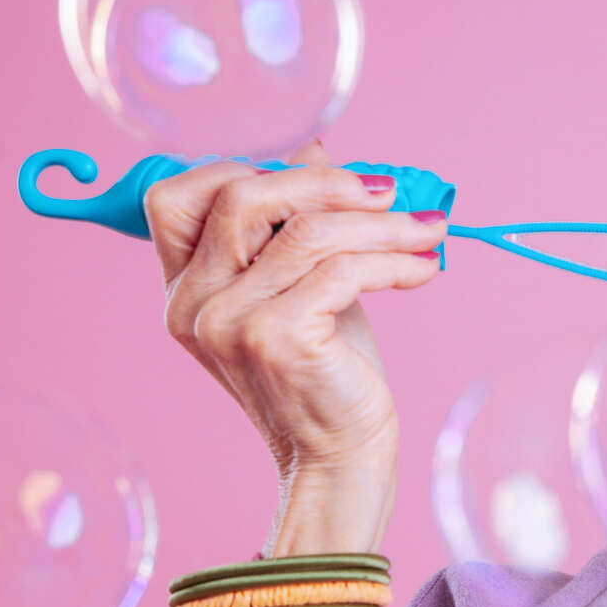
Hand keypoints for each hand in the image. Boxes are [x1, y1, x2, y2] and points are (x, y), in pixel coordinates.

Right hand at [145, 141, 449, 554]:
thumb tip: (314, 145)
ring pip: (308, 232)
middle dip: (327, 183)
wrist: (339, 460)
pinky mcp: (275, 338)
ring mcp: (227, 322)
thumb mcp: (306, 286)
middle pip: (242, 194)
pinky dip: (394, 261)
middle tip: (390, 193)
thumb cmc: (326, 375)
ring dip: (382, 224)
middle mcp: (192, 304)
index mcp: (184, 287)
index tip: (325, 179)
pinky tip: (422, 270)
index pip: (179, 195)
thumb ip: (297, 223)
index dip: (249, 168)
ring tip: (427, 232)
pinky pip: (342, 269)